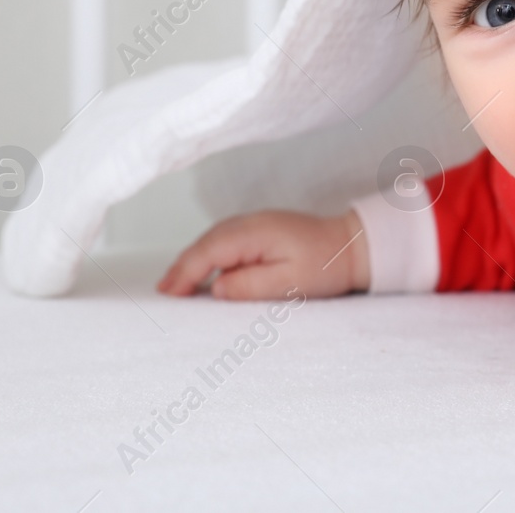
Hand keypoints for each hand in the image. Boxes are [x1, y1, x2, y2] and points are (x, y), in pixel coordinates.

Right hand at [156, 209, 369, 299]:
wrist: (352, 245)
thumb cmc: (325, 265)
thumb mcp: (290, 282)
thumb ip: (250, 285)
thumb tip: (215, 288)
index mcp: (255, 232)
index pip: (209, 251)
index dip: (186, 272)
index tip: (169, 293)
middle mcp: (250, 222)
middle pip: (205, 242)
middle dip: (182, 266)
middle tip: (163, 292)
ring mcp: (254, 222)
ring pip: (213, 239)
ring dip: (193, 259)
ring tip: (174, 285)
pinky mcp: (259, 229)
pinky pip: (225, 240)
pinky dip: (209, 254)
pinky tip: (203, 270)